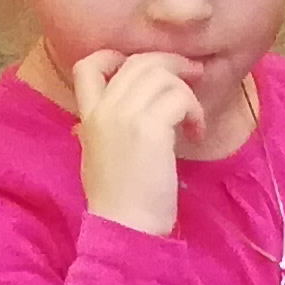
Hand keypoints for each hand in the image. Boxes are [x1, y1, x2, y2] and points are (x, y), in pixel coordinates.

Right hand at [68, 48, 205, 233]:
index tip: (142, 69)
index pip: (87, 65)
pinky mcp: (150, 127)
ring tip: (194, 120)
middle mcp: (104, 110)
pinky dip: (194, 112)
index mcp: (88, 117)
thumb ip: (107, 131)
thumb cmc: (119, 204)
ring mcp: (125, 115)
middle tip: (194, 76)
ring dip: (186, 92)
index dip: (115, 57)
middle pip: (138, 63)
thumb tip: (128, 118)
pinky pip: (179, 98)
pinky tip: (197, 134)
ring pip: (161, 75)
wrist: (124, 228)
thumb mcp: (99, 159)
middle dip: (170, 64)